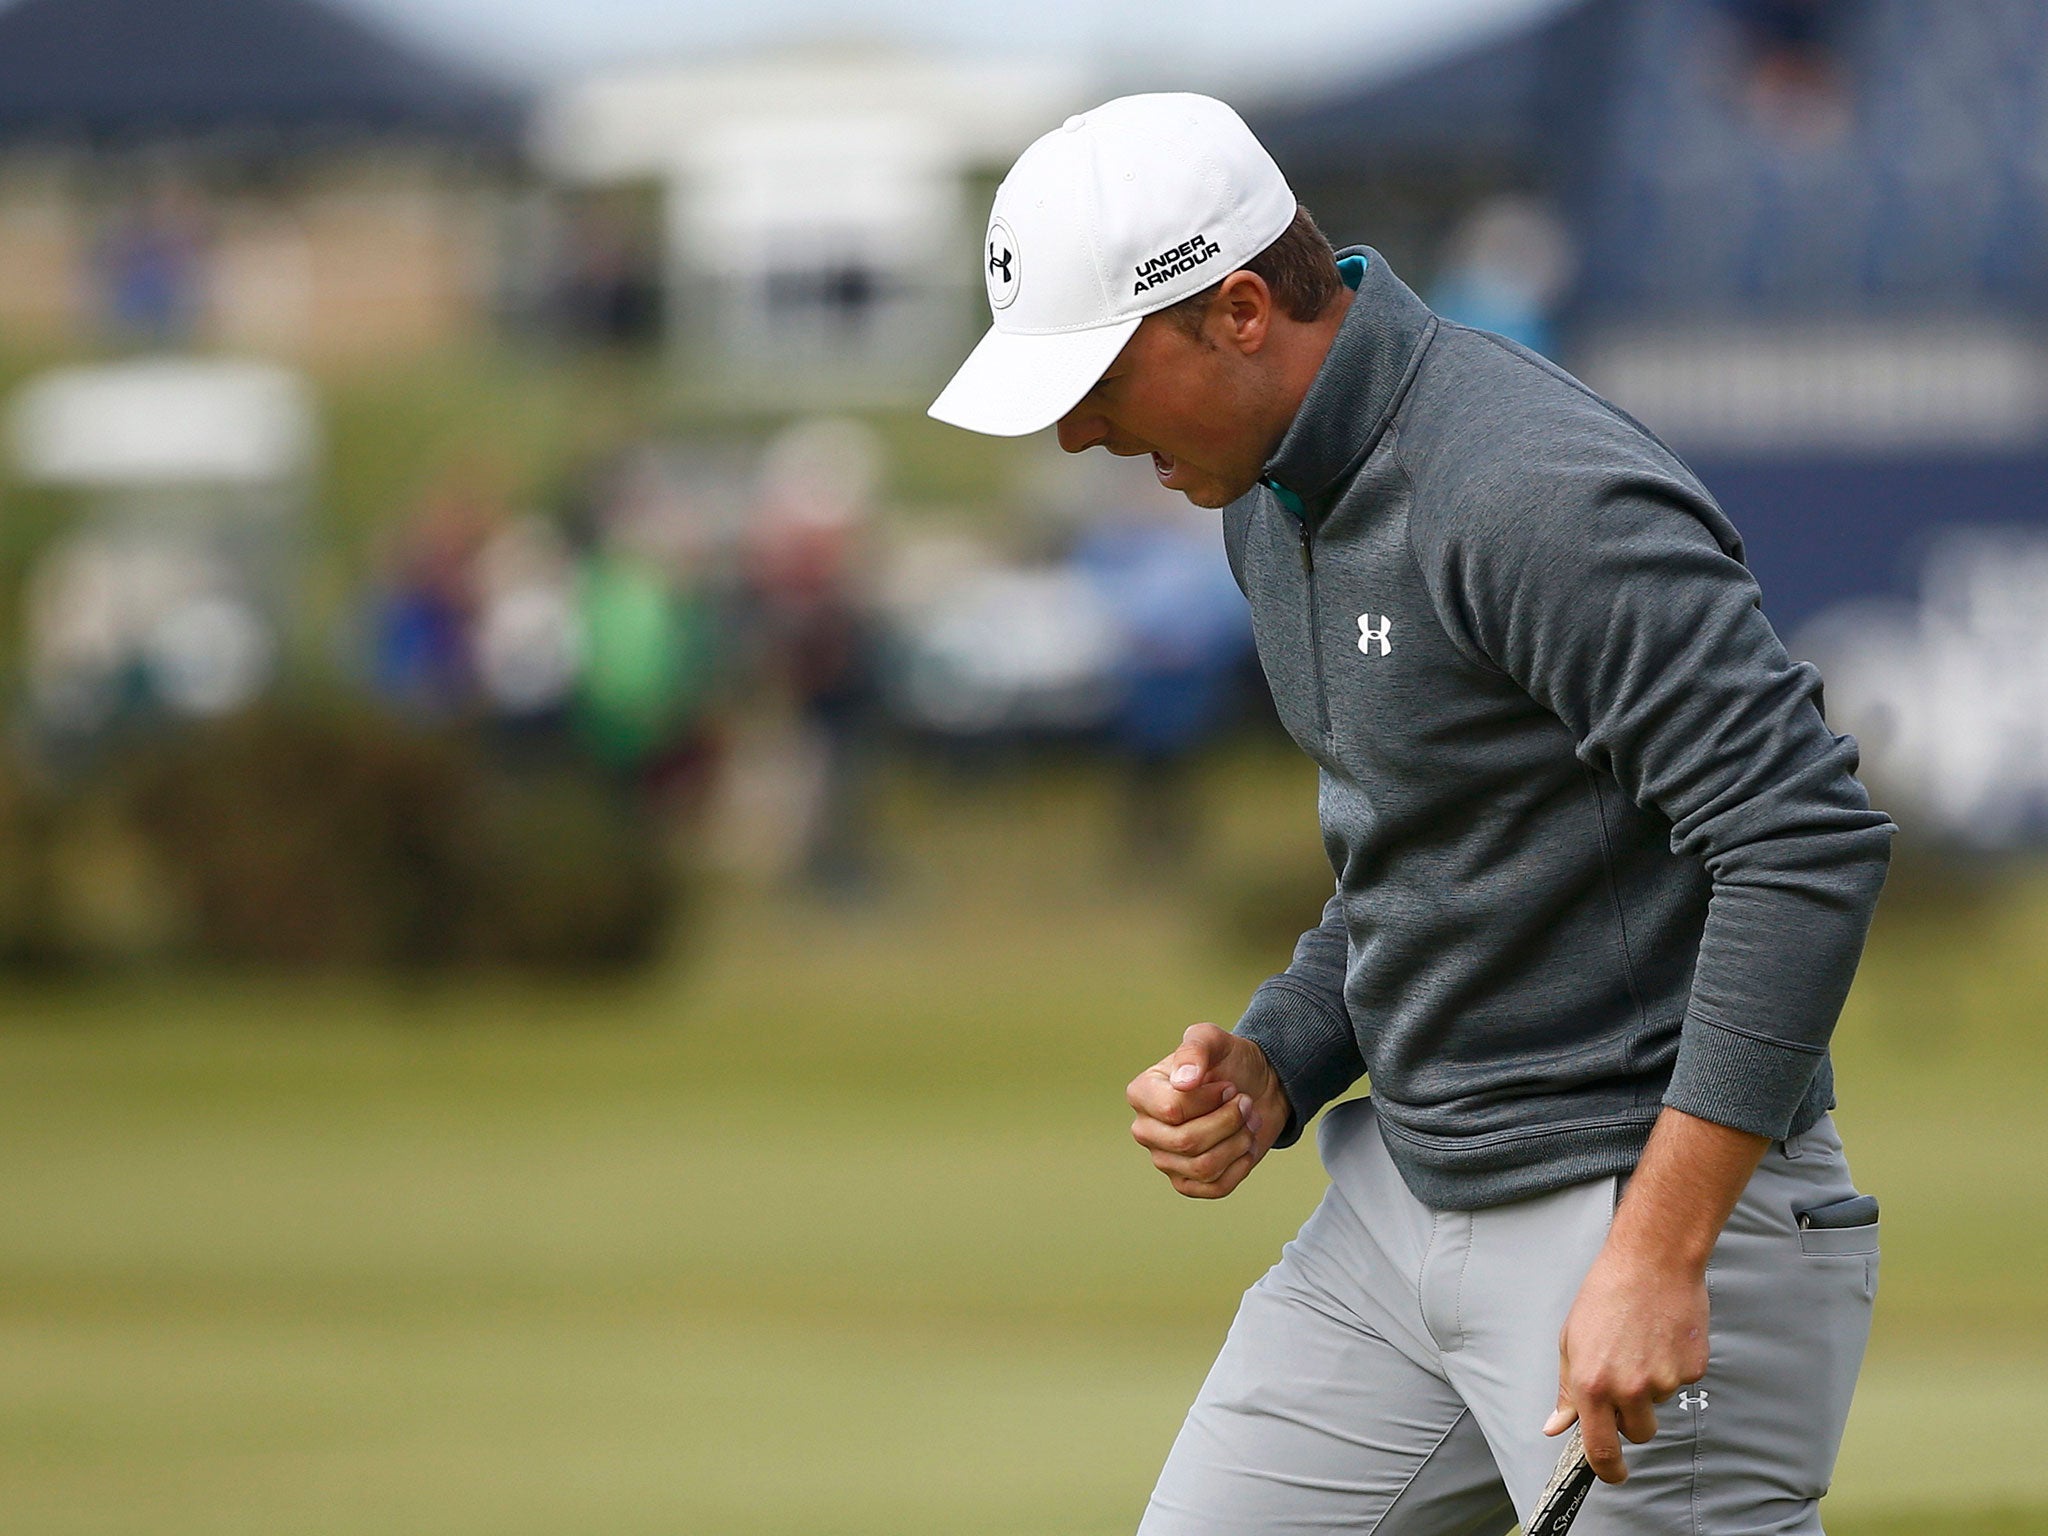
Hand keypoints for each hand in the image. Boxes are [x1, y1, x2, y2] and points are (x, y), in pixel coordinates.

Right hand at [1126, 1023, 1289, 1197]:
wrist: (1257, 1087)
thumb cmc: (1229, 1061)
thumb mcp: (1213, 1039)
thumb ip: (1194, 1049)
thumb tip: (1182, 1082)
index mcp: (1142, 1093)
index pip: (1172, 1110)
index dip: (1210, 1100)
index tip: (1228, 1085)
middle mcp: (1146, 1129)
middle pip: (1187, 1141)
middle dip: (1228, 1121)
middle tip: (1244, 1102)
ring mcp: (1165, 1160)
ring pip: (1204, 1166)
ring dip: (1238, 1142)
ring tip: (1247, 1122)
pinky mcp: (1187, 1182)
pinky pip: (1215, 1187)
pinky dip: (1240, 1166)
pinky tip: (1245, 1144)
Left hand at [1541, 1107, 1765, 1482]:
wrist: (1651, 1260)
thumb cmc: (1604, 1295)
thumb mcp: (1571, 1341)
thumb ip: (1568, 1391)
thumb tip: (1556, 1426)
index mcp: (1593, 1385)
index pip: (1601, 1449)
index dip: (1608, 1471)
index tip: (1613, 1474)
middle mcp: (1629, 1389)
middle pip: (1638, 1432)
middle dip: (1631, 1415)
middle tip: (1623, 1374)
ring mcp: (1665, 1381)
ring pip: (1659, 1404)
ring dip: (1650, 1385)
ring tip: (1640, 1342)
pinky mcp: (1693, 1368)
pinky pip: (1682, 1381)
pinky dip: (1673, 1364)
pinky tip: (1661, 1334)